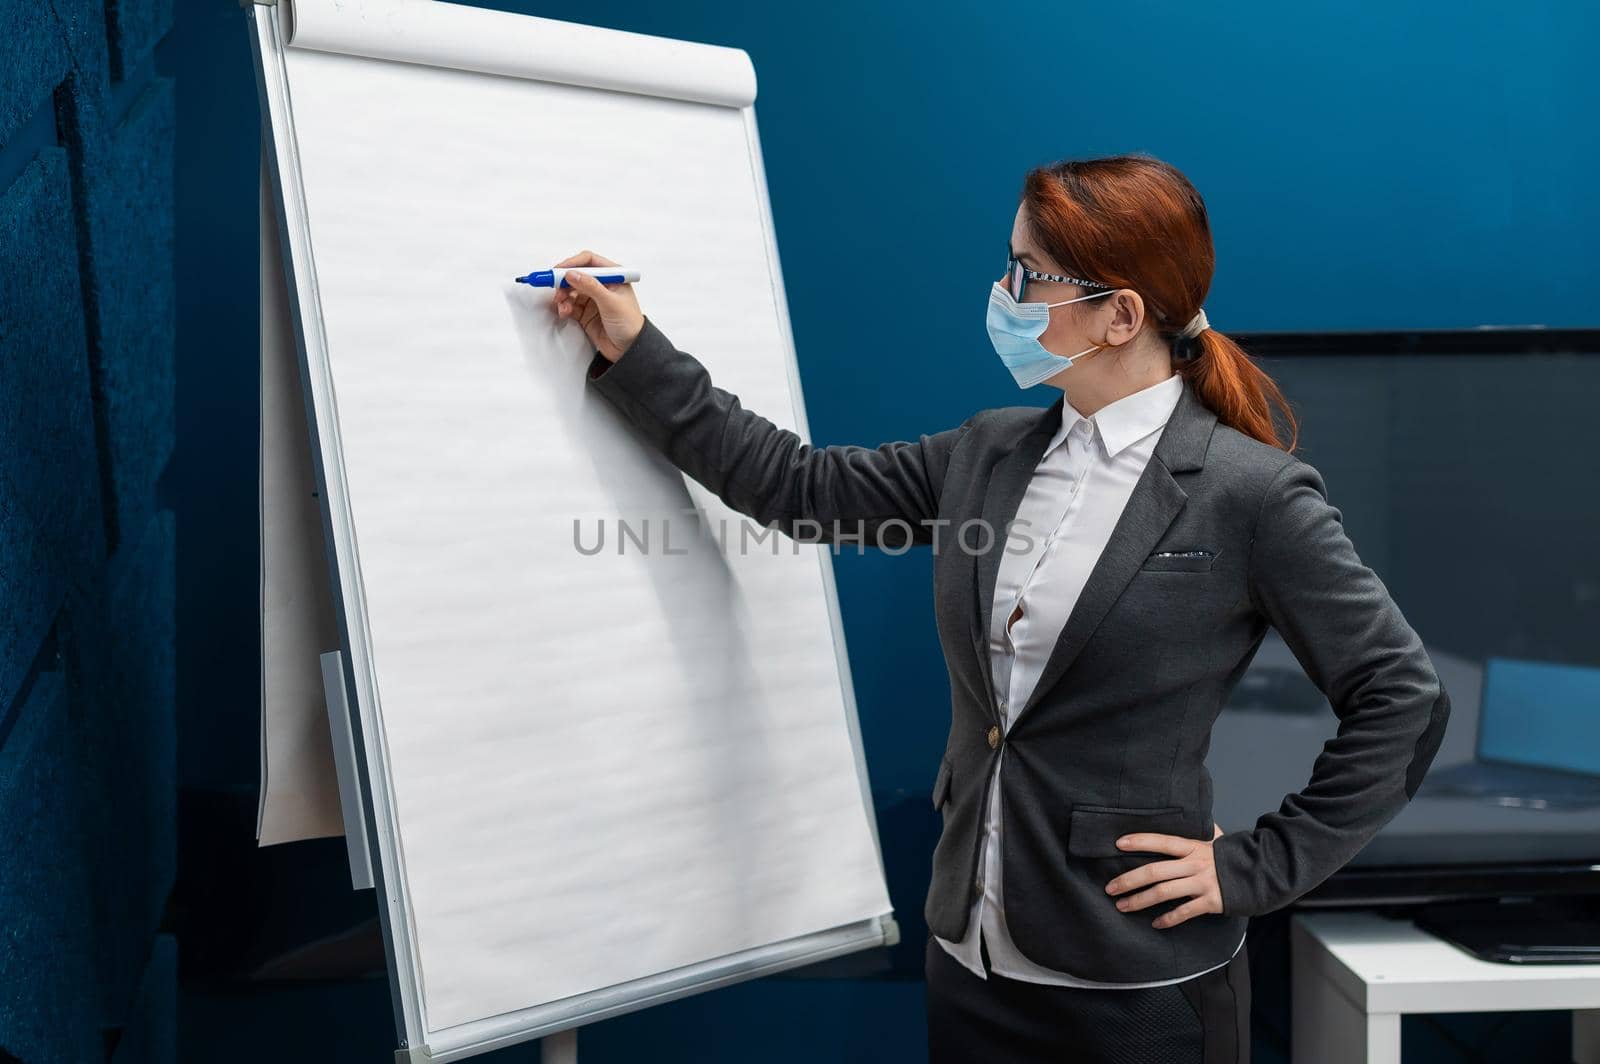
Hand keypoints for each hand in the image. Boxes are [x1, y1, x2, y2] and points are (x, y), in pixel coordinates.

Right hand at [550, 249, 645, 362]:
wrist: (629, 351)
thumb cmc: (630, 325)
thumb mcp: (611, 303)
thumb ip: (590, 287)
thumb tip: (572, 274)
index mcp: (613, 276)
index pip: (589, 261)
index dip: (572, 264)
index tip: (558, 271)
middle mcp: (602, 285)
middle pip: (576, 275)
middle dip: (563, 282)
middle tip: (556, 290)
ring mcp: (593, 299)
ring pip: (570, 291)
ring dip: (563, 296)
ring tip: (562, 305)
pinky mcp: (586, 313)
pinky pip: (570, 305)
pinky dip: (564, 307)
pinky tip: (564, 312)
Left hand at [1103, 822, 1225, 929]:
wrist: (1262, 874)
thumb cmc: (1234, 857)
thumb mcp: (1217, 839)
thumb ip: (1204, 828)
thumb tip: (1198, 812)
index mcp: (1193, 847)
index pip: (1162, 842)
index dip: (1140, 841)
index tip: (1118, 844)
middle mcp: (1195, 864)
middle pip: (1155, 871)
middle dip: (1129, 880)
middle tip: (1110, 888)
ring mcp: (1202, 883)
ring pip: (1164, 893)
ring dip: (1140, 901)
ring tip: (1122, 906)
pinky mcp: (1211, 902)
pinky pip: (1185, 912)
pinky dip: (1169, 919)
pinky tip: (1155, 924)